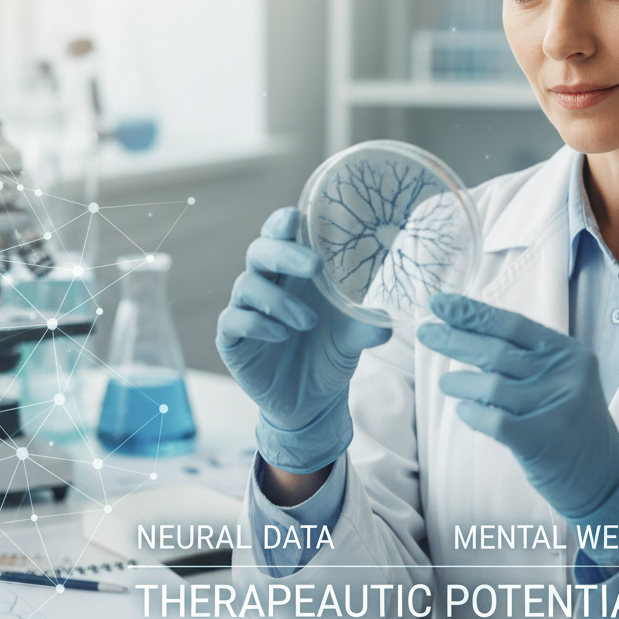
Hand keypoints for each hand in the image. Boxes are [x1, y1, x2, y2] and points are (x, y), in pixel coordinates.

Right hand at [217, 207, 391, 473]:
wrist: (312, 401)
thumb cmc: (330, 352)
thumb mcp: (353, 337)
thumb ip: (365, 324)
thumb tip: (386, 320)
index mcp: (294, 271)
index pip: (280, 234)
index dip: (283, 222)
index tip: (296, 217)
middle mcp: (267, 283)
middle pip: (260, 251)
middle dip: (285, 253)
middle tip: (315, 266)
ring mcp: (247, 309)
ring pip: (247, 285)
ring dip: (279, 300)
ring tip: (308, 323)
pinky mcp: (232, 339)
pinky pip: (233, 320)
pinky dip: (257, 323)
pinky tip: (281, 335)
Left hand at [418, 293, 618, 520]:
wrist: (603, 476)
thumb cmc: (567, 421)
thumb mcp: (558, 378)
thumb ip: (522, 356)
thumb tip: (464, 330)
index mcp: (567, 352)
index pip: (512, 324)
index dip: (472, 312)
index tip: (439, 304)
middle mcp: (565, 375)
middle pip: (496, 350)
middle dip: (454, 339)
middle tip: (425, 332)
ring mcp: (554, 407)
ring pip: (490, 385)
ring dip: (459, 382)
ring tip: (447, 384)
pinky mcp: (540, 439)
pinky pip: (491, 419)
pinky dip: (471, 413)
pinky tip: (465, 411)